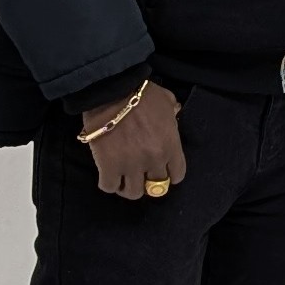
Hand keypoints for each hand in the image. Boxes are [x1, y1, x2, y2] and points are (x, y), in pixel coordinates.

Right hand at [82, 81, 184, 199]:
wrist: (111, 91)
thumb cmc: (140, 94)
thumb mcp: (165, 100)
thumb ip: (172, 109)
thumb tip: (175, 111)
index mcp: (171, 146)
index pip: (177, 174)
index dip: (169, 175)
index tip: (161, 170)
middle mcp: (154, 160)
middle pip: (156, 187)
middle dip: (149, 182)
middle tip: (140, 175)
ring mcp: (131, 165)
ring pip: (133, 192)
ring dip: (128, 187)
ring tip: (122, 178)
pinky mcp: (108, 167)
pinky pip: (109, 186)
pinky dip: (108, 184)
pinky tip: (107, 175)